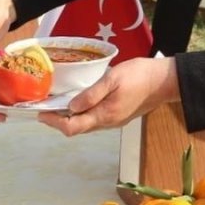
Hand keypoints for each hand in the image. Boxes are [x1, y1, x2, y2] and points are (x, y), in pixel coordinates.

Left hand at [36, 57, 180, 135]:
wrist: (164, 81)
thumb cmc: (138, 76)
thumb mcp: (112, 80)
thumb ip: (91, 94)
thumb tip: (71, 107)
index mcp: (105, 115)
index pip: (73, 127)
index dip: (55, 122)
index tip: (41, 113)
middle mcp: (108, 122)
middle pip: (78, 128)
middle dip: (59, 121)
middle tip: (44, 108)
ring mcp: (114, 120)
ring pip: (87, 124)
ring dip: (70, 118)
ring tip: (57, 104)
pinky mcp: (119, 115)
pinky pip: (95, 119)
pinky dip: (82, 113)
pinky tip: (78, 102)